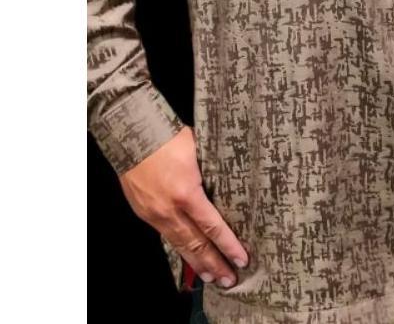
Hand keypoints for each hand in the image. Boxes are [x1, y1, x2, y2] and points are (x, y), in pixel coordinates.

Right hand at [118, 125, 248, 287]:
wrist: (132, 134)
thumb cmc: (168, 137)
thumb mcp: (199, 151)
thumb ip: (212, 172)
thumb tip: (230, 181)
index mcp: (186, 193)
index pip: (212, 226)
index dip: (228, 245)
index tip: (241, 258)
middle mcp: (169, 209)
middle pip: (196, 243)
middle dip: (214, 263)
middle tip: (230, 279)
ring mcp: (154, 213)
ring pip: (179, 245)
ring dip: (197, 262)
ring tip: (211, 277)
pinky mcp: (144, 212)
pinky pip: (166, 236)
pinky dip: (179, 249)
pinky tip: (188, 256)